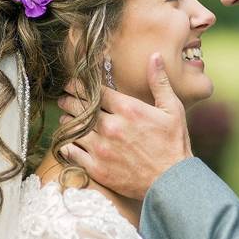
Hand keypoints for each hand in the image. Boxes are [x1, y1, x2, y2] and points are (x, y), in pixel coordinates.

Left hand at [56, 53, 192, 199]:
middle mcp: (112, 127)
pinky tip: (67, 141)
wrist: (172, 182)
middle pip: (80, 107)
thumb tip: (154, 56)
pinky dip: (66, 144)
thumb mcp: (172, 109)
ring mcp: (102, 148)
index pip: (95, 91)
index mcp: (128, 109)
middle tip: (64, 98)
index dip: (80, 86)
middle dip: (69, 100)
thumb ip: (159, 82)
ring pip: (73, 128)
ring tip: (66, 118)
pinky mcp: (97, 168)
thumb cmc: (174, 144)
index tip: (73, 84)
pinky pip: (72, 152)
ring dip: (67, 121)